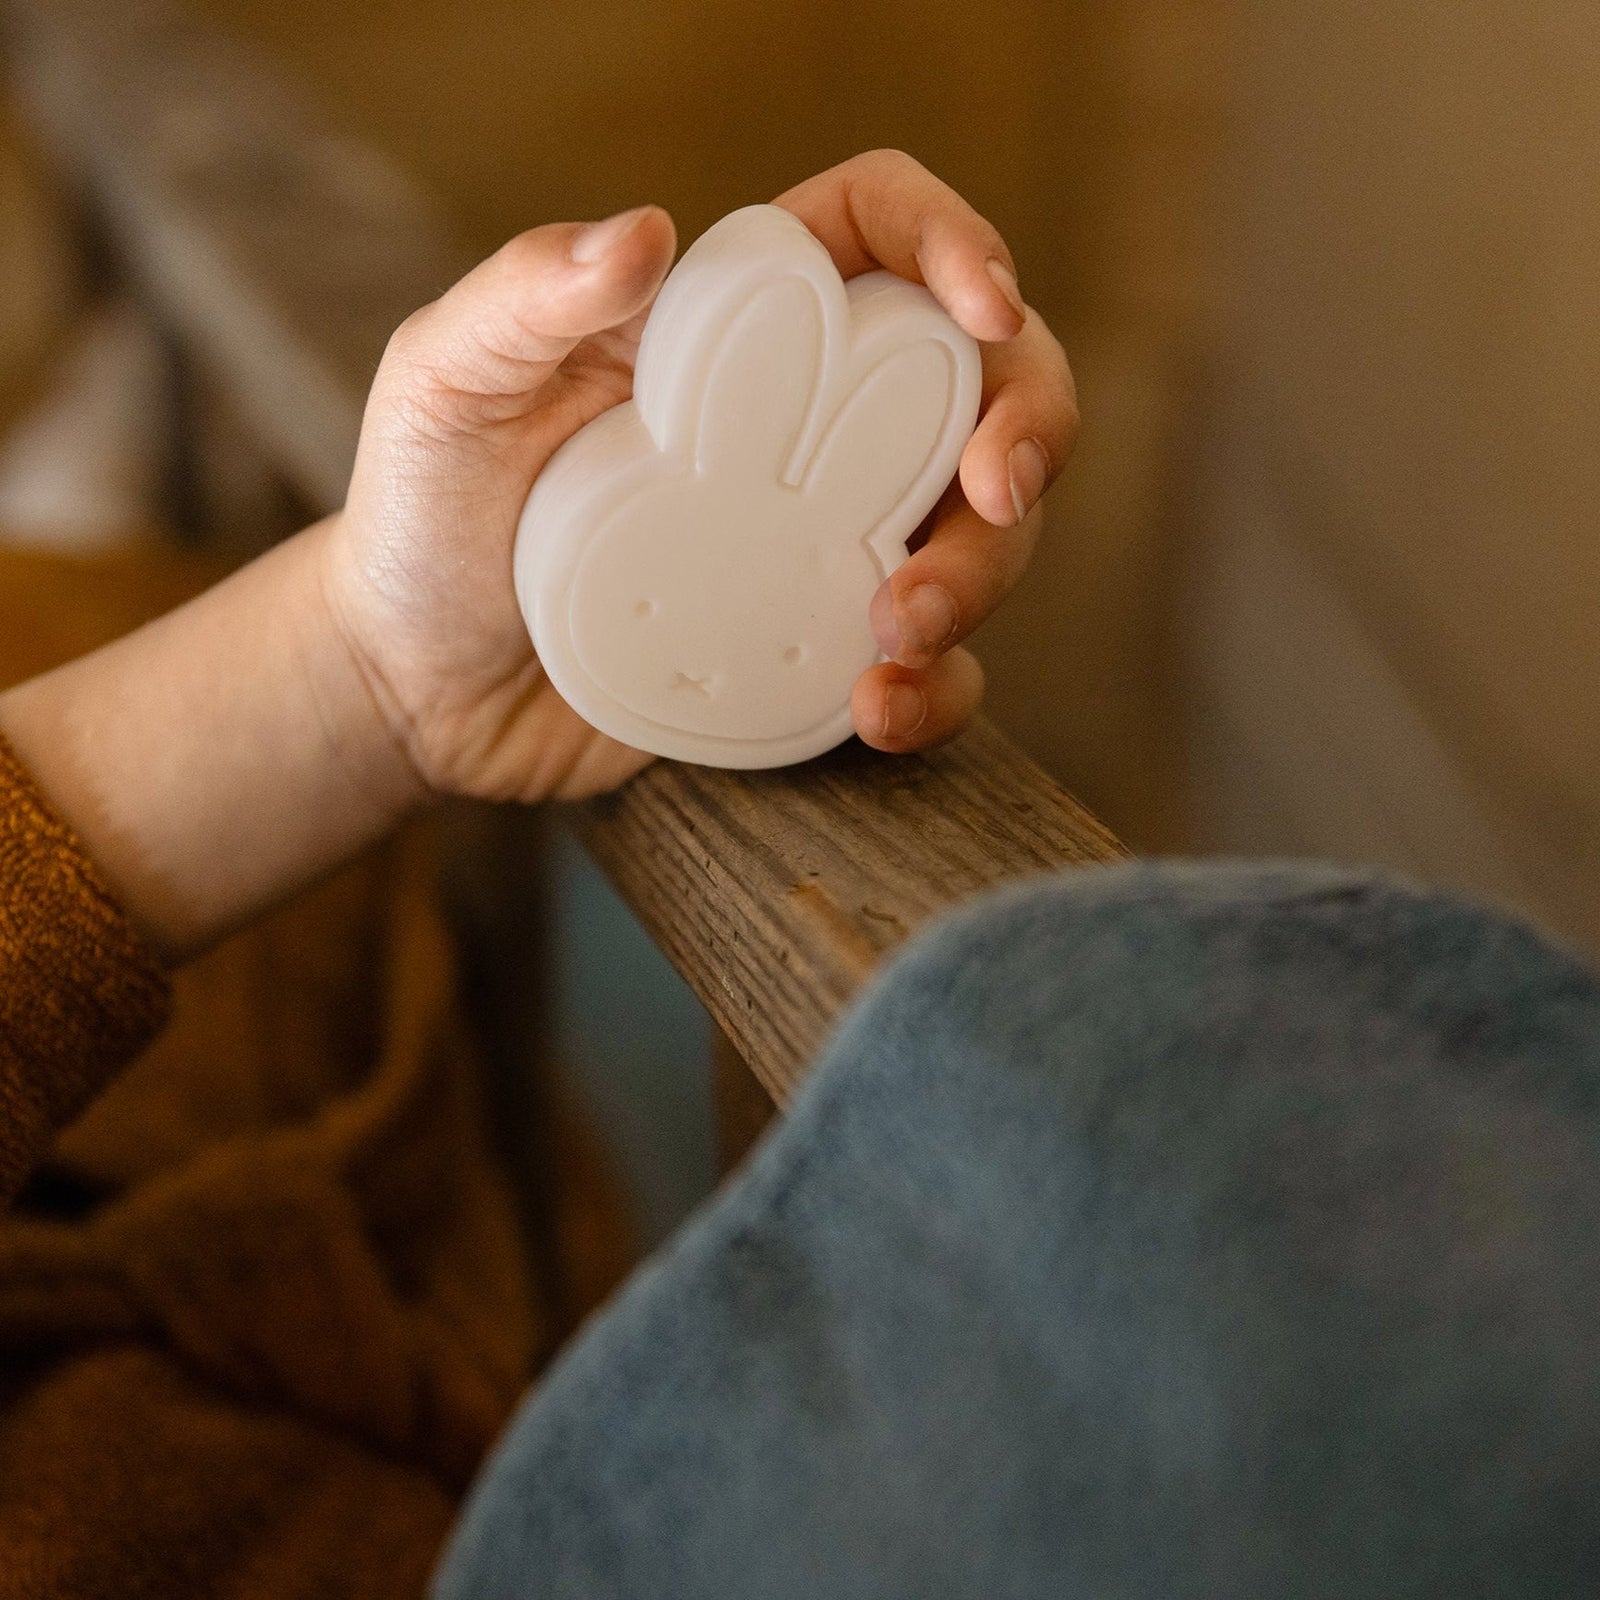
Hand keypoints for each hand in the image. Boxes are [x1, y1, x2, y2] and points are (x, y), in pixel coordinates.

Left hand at [327, 150, 1077, 801]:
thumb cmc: (422, 517)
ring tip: (894, 635)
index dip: (960, 247)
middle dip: (1028, 432)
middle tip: (993, 499)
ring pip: (982, 535)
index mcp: (734, 325)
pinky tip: (877, 712)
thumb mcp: (445, 387)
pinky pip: (934, 668)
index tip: (982, 313)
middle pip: (982, 390)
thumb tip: (643, 231)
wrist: (420, 687)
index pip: (883, 237)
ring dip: (980, 578)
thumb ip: (525, 296)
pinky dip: (936, 693)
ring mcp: (824, 543)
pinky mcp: (820, 650)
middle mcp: (803, 426)